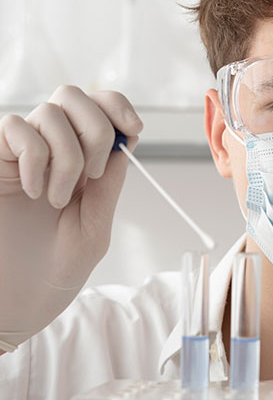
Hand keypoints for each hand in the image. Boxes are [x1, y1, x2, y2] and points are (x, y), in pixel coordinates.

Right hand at [0, 86, 141, 351]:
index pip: (101, 109)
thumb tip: (124, 144)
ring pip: (50, 112)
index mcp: (83, 163)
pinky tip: (32, 190)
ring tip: (56, 199)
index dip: (119, 107)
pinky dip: (34, 156)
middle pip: (75, 96)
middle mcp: (52, 150)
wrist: (10, 304)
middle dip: (96, 129)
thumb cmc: (52, 274)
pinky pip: (15, 127)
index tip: (133, 130)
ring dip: (67, 156)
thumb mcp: (93, 231)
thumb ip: (107, 188)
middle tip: (91, 176)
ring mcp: (19, 153)